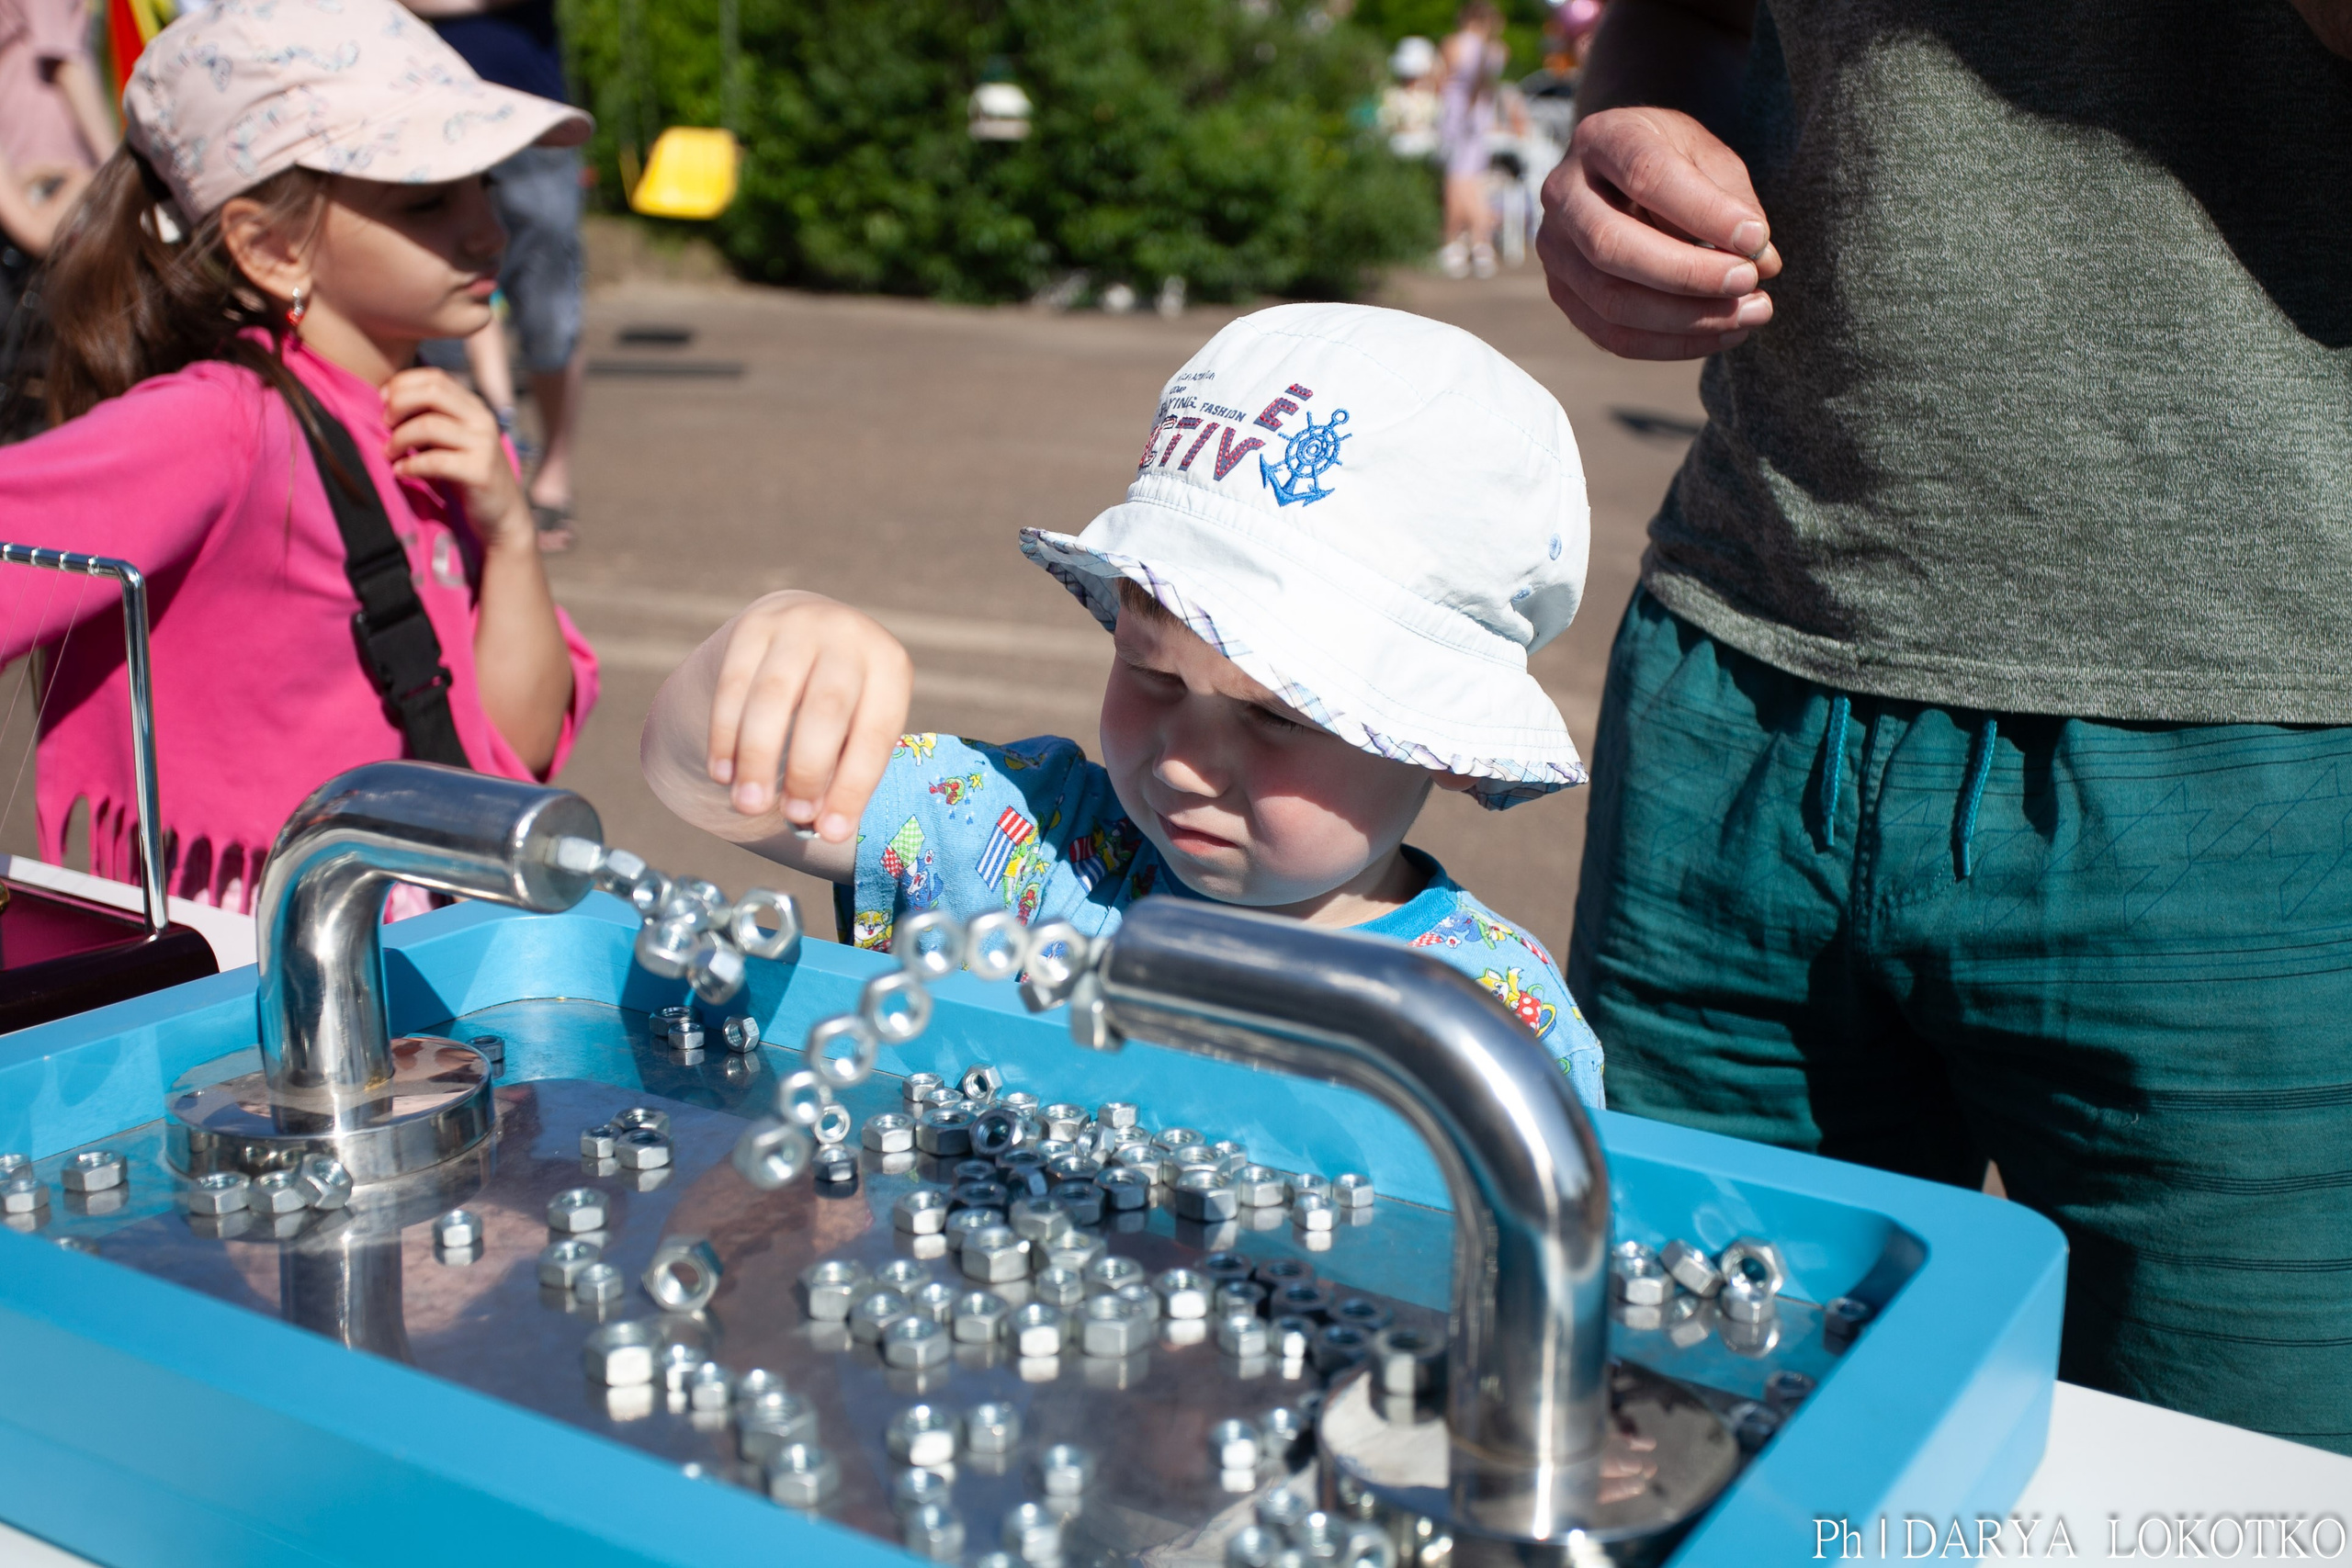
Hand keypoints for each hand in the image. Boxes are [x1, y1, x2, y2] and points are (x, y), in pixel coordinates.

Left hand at [382, 368, 530, 549]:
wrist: (502, 516)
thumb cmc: (467, 477)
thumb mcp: (452, 441)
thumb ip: (431, 420)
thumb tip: (388, 404)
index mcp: (474, 408)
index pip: (435, 378)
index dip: (403, 384)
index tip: (383, 401)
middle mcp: (483, 421)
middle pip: (432, 393)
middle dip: (398, 405)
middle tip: (384, 425)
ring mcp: (484, 445)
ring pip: (429, 426)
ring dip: (399, 439)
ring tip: (390, 453)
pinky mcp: (480, 472)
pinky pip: (434, 461)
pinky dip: (410, 466)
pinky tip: (400, 472)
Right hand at [704, 591, 912, 841]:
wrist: (806, 628)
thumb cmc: (844, 700)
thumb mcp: (860, 724)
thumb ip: (844, 772)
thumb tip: (821, 829)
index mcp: (889, 665)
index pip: (874, 733)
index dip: (853, 787)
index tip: (830, 832)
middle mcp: (848, 635)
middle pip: (825, 709)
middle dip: (807, 770)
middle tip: (791, 816)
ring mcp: (798, 624)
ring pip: (772, 697)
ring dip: (757, 757)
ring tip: (748, 804)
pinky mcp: (753, 626)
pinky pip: (733, 685)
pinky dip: (724, 735)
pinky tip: (722, 773)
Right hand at [1537, 106, 1780, 359]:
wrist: (1622, 176)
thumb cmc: (1674, 161)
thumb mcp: (1708, 156)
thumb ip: (1734, 201)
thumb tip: (1763, 262)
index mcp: (1602, 139)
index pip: (1646, 176)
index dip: (1702, 212)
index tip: (1756, 237)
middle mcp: (1562, 193)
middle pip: (1612, 246)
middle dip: (1688, 273)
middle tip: (1749, 281)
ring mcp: (1555, 250)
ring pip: (1611, 300)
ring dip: (1688, 318)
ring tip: (1751, 312)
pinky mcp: (1564, 294)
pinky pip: (1613, 336)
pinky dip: (1674, 345)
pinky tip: (1725, 334)